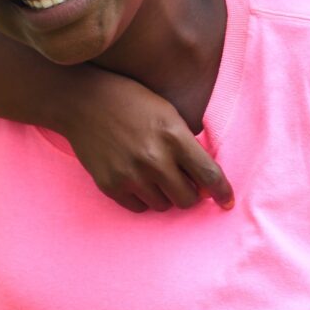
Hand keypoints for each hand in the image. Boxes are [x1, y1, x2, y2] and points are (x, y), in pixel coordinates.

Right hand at [59, 70, 233, 212]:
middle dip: (190, 192)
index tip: (226, 201)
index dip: (222, 192)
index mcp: (174, 136)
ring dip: (165, 194)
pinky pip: (139, 207)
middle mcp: (154, 159)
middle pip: (187, 199)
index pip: (209, 175)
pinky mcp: (110, 185)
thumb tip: (205, 179)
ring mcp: (130, 174)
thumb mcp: (168, 113)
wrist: (83, 101)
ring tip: (154, 173)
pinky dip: (143, 197)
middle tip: (183, 181)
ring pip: (163, 206)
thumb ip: (187, 144)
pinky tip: (138, 178)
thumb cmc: (131, 101)